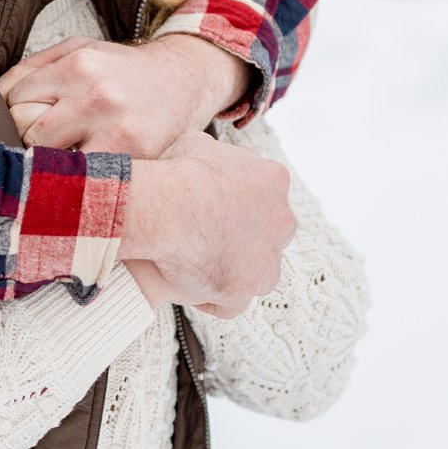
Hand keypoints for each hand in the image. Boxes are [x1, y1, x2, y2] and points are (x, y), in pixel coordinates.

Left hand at [0, 34, 245, 155]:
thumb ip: (36, 67)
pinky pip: (84, 177)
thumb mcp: (80, 49)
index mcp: (79, 64)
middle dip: (27, 136)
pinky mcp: (134, 157)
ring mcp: (117, 129)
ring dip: (48, 160)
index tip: (21, 120)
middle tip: (41, 140)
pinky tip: (81, 171)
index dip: (11, 110)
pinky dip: (76, 178)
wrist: (183, 80)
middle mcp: (97, 95)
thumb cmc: (123, 69)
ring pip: (49, 158)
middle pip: (26, 129)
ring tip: (59, 157)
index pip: (13, 97)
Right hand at [119, 130, 292, 315]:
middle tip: (210, 242)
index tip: (214, 214)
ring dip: (233, 272)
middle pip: (269, 236)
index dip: (238, 208)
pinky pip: (233, 304)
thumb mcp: (200, 145)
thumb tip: (209, 159)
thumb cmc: (176, 172)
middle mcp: (281, 220)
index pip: (265, 200)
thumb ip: (216, 156)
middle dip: (245, 240)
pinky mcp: (248, 287)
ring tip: (198, 271)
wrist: (166, 206)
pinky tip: (191, 292)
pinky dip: (213, 300)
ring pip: (258, 272)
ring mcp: (268, 258)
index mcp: (274, 181)